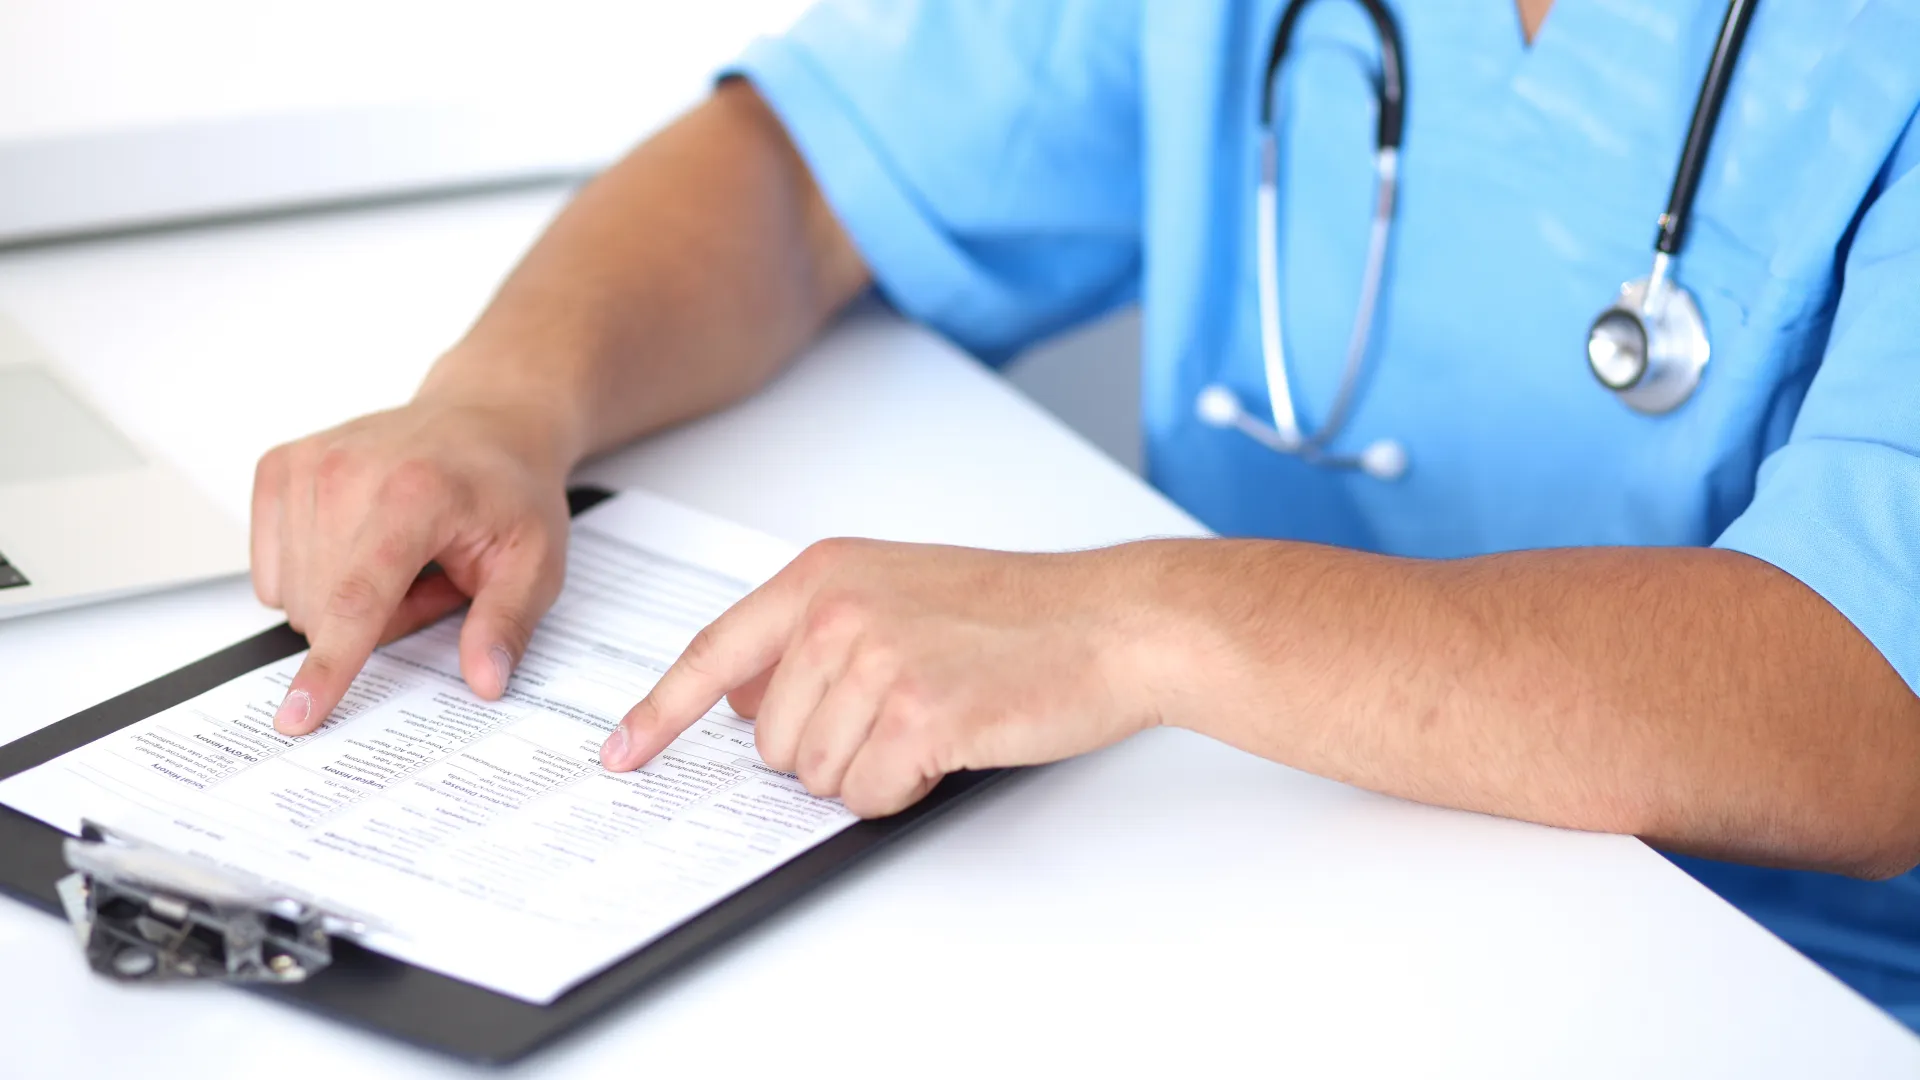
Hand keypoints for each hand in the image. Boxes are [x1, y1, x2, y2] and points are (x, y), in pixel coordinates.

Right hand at [252, 390, 576, 735]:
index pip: (357, 599)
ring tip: (404, 556)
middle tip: (434, 579)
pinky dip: (317, 575)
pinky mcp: (279, 466)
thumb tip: (486, 681)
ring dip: (348, 599)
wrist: (487, 419)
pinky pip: (271, 571)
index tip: (298, 717)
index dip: (330, 666)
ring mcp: (307, 465)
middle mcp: (348, 473)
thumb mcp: (535, 562)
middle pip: (325, 609)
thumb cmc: (508, 487)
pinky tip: (363, 541)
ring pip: (296, 597)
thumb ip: (507, 624)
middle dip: (381, 621)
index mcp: (414, 495)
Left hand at [598, 539, 1167, 816]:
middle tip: (899, 716)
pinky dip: (902, 791)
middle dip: (824, 751)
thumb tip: (744, 697)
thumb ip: (814, 634)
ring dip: (868, 772)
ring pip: (814, 775)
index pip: (714, 652)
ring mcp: (876, 660)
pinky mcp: (919, 713)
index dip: (659, 712)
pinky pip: (866, 796)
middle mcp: (838, 612)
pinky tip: (948, 747)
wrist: (1113, 621)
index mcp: (824, 575)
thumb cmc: (1023, 612)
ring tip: (932, 723)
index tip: (625, 753)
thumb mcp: (899, 591)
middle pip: (768, 740)